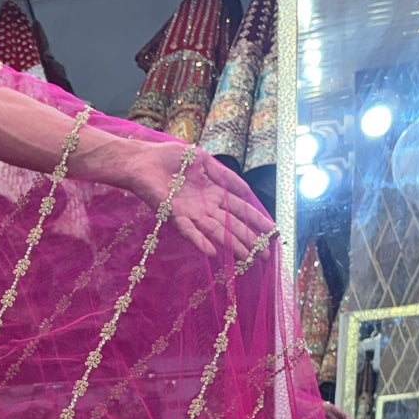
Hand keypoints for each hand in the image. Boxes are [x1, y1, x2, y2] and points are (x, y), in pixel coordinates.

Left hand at [110, 140, 275, 264]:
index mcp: (215, 194)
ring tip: (246, 260)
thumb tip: (247, 191)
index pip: (241, 210)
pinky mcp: (173, 215)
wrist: (144, 160)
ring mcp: (191, 213)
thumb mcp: (205, 161)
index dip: (257, 221)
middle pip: (232, 226)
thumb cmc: (172, 159)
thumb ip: (225, 176)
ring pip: (215, 232)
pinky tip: (212, 252)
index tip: (273, 234)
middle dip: (249, 241)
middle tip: (265, 257)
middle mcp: (206, 207)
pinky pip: (188, 230)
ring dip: (231, 246)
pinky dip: (200, 241)